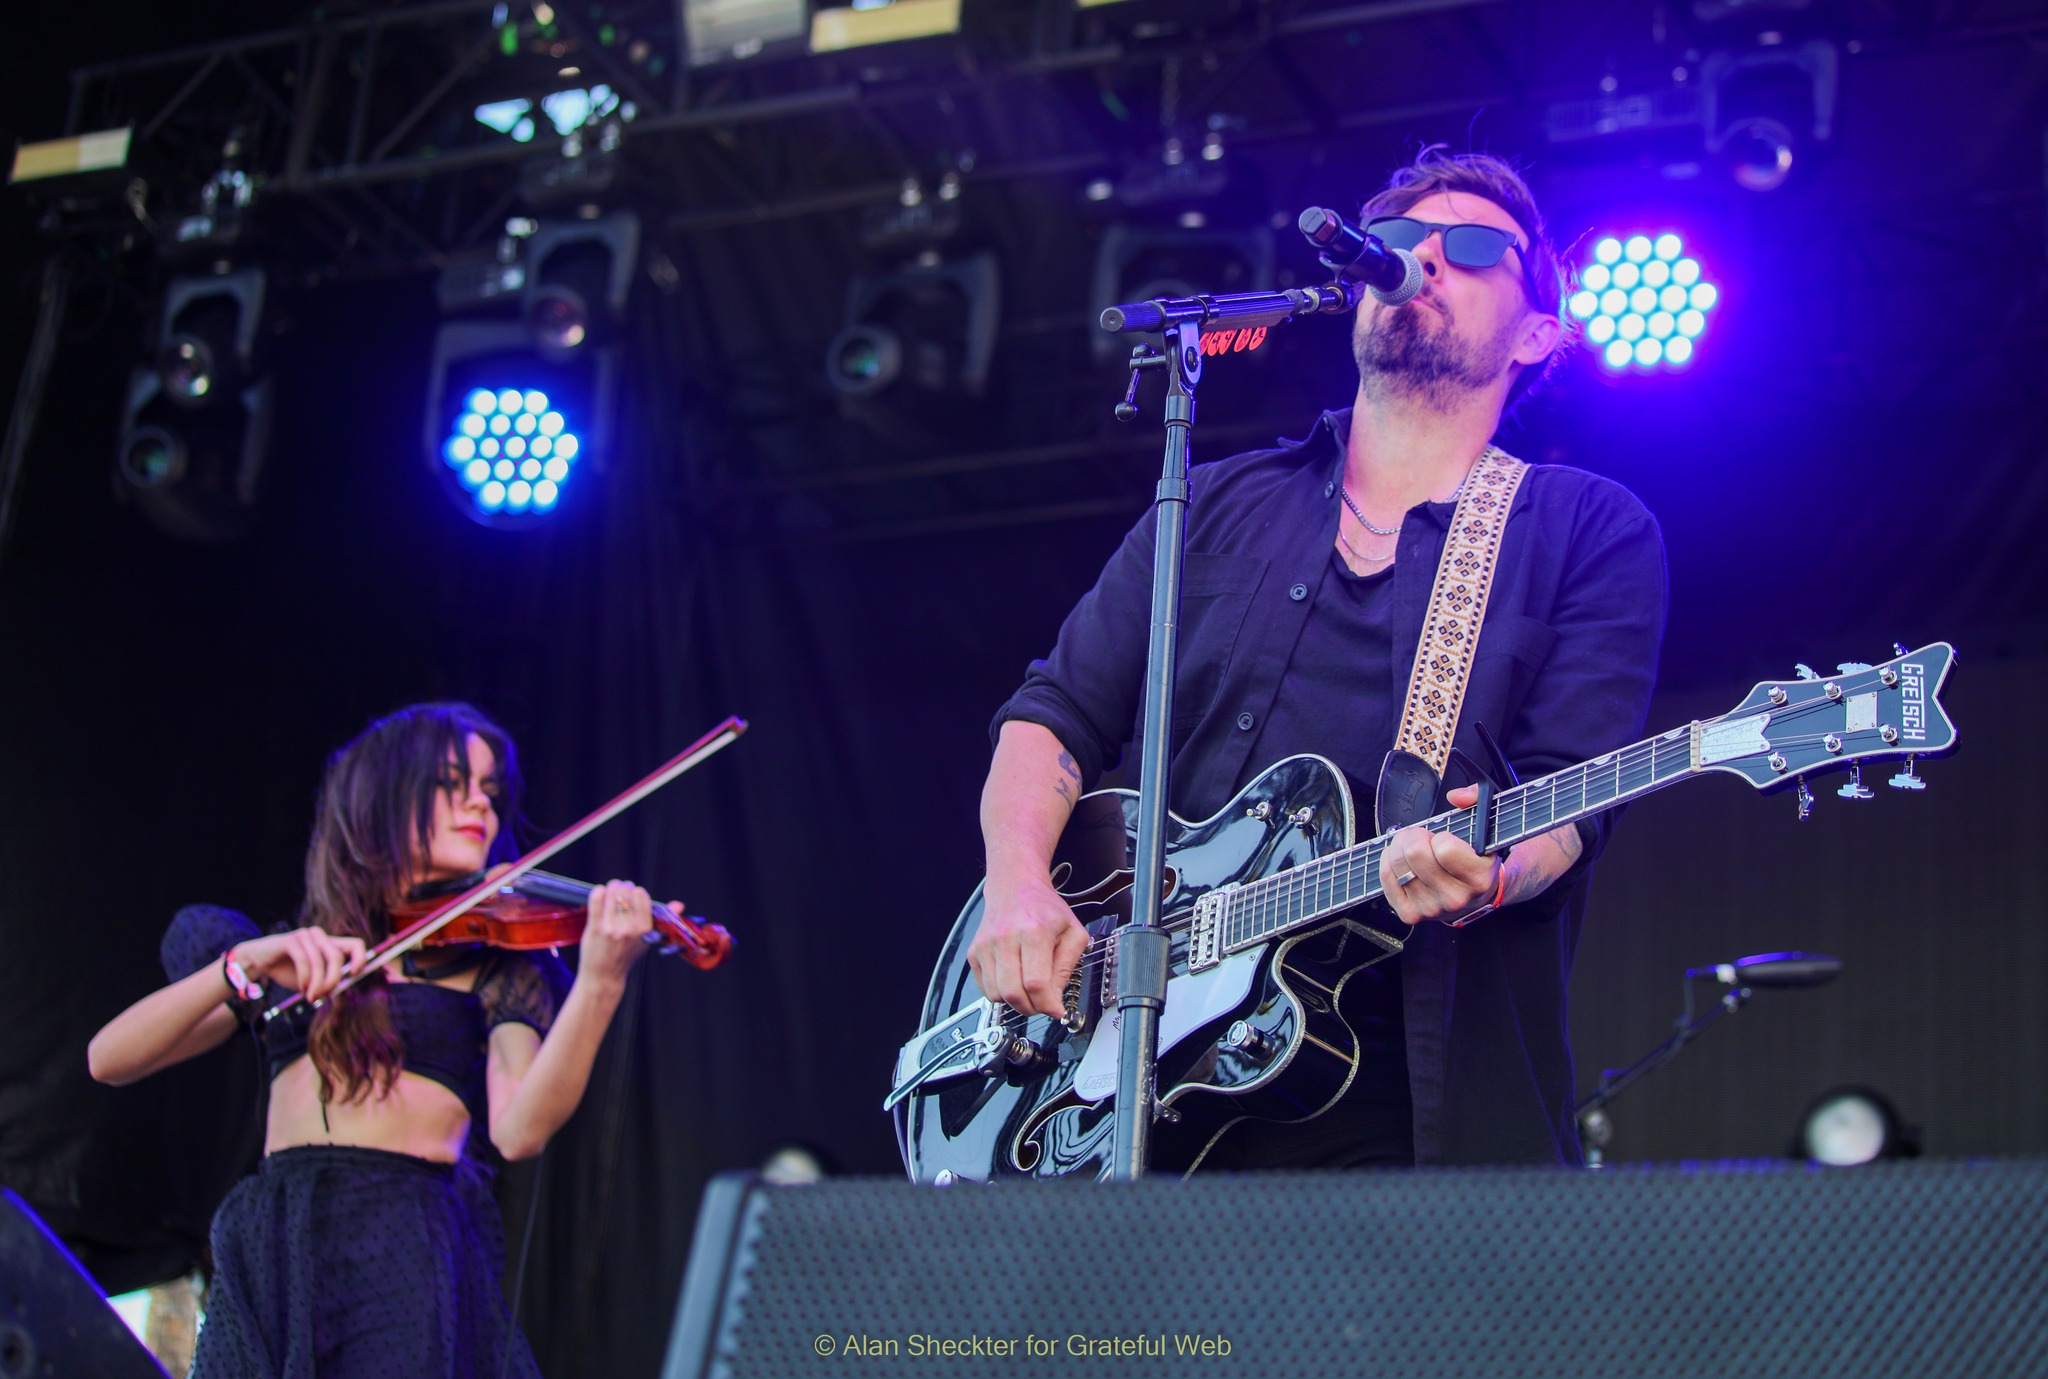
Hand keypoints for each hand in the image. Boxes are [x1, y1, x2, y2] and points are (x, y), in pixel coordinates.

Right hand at [232, 926, 367, 1001]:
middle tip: (323, 996)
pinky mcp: (291, 939)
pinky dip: (305, 978)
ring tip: (310, 997)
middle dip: (332, 980)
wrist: (259, 962)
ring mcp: (306, 936)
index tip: (354, 975)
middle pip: (337, 957)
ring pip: (319, 961)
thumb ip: (326, 983)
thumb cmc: (289, 971)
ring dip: (316, 983)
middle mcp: (321, 937)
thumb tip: (337, 993)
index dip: (360, 959)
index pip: (356, 945)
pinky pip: (304, 960)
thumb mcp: (312, 980)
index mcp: (330, 944)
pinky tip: (301, 987)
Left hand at [577, 880, 657, 983]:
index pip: (641, 896)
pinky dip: (597, 892)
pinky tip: (599, 893)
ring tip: (610, 889)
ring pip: (611, 894)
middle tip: (621, 888)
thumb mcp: (648, 939)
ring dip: (611, 887)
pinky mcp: (595, 929)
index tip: (633, 893)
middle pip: (625, 892)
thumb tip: (680, 905)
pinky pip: (596, 901)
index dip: (636, 891)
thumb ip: (663, 920)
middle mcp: (629, 929)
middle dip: (623, 886)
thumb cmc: (626, 955)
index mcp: (644, 930)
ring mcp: (611, 929)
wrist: (605, 975)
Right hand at [969, 875, 1089, 1018]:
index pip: (1035, 983)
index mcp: (1034, 932)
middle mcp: (1005, 938)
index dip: (1047, 1004)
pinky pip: (984, 988)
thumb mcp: (1072, 932)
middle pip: (1012, 993)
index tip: (1056, 1010)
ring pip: (996, 995)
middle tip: (1042, 1004)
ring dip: (1014, 1002)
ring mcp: (986, 946)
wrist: (1014, 886)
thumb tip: (1055, 999)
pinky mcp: (974, 952)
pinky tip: (1013, 980)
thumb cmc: (1044, 908)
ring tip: (1028, 991)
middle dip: (1031, 1008)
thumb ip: (1067, 966)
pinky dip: (999, 993)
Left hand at [1377, 784, 1502, 926]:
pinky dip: (1388, 862)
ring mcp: (1432, 908)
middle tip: (1423, 838)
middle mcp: (1456, 897)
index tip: (1445, 838)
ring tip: (1414, 848)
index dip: (1441, 836)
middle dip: (1415, 836)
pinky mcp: (1411, 914)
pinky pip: (1386, 878)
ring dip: (1400, 847)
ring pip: (1398, 864)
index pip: (1445, 848)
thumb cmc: (1477, 858)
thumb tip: (1456, 796)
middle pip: (1414, 853)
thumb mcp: (1486, 827)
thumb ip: (1477, 800)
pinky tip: (1401, 860)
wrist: (1477, 895)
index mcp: (1479, 878)